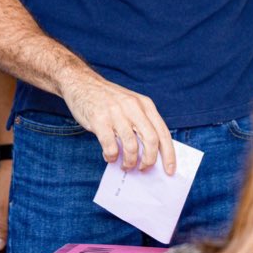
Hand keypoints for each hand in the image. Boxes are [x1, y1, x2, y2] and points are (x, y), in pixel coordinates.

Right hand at [60, 71, 175, 173]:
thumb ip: (142, 123)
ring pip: (131, 146)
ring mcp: (116, 113)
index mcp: (145, 105)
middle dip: (149, 160)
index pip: (163, 133)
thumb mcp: (131, 104)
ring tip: (126, 165)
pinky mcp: (99, 120)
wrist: (82, 82)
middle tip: (143, 169)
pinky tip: (110, 157)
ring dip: (130, 162)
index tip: (170, 170)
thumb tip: (151, 153)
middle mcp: (133, 107)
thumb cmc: (108, 99)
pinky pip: (110, 146)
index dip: (169, 154)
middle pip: (151, 140)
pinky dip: (112, 156)